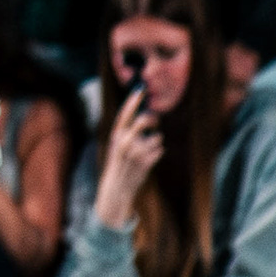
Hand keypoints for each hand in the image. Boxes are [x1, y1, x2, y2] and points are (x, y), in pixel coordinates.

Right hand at [90, 87, 163, 228]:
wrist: (117, 187)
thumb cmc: (121, 163)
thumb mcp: (119, 145)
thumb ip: (131, 131)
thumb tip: (149, 115)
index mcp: (116, 135)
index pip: (125, 114)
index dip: (133, 101)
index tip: (141, 89)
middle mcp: (124, 142)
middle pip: (144, 121)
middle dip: (152, 119)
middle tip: (154, 122)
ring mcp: (135, 152)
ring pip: (156, 137)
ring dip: (156, 142)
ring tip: (147, 150)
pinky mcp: (145, 163)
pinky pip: (160, 150)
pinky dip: (157, 153)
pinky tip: (149, 160)